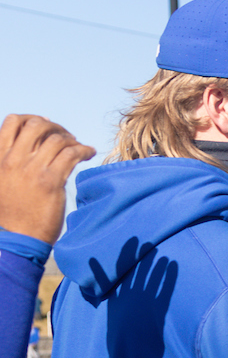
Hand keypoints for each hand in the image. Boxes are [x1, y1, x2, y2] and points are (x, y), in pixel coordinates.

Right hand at [0, 115, 95, 243]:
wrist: (16, 238)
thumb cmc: (11, 214)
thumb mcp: (2, 182)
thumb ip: (11, 163)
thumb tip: (31, 148)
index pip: (12, 122)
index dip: (32, 119)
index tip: (47, 125)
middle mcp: (12, 160)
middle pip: (36, 125)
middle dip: (55, 127)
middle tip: (66, 136)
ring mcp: (31, 170)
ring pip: (56, 139)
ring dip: (71, 139)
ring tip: (78, 146)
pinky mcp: (50, 182)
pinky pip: (71, 155)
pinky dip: (83, 150)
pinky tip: (89, 153)